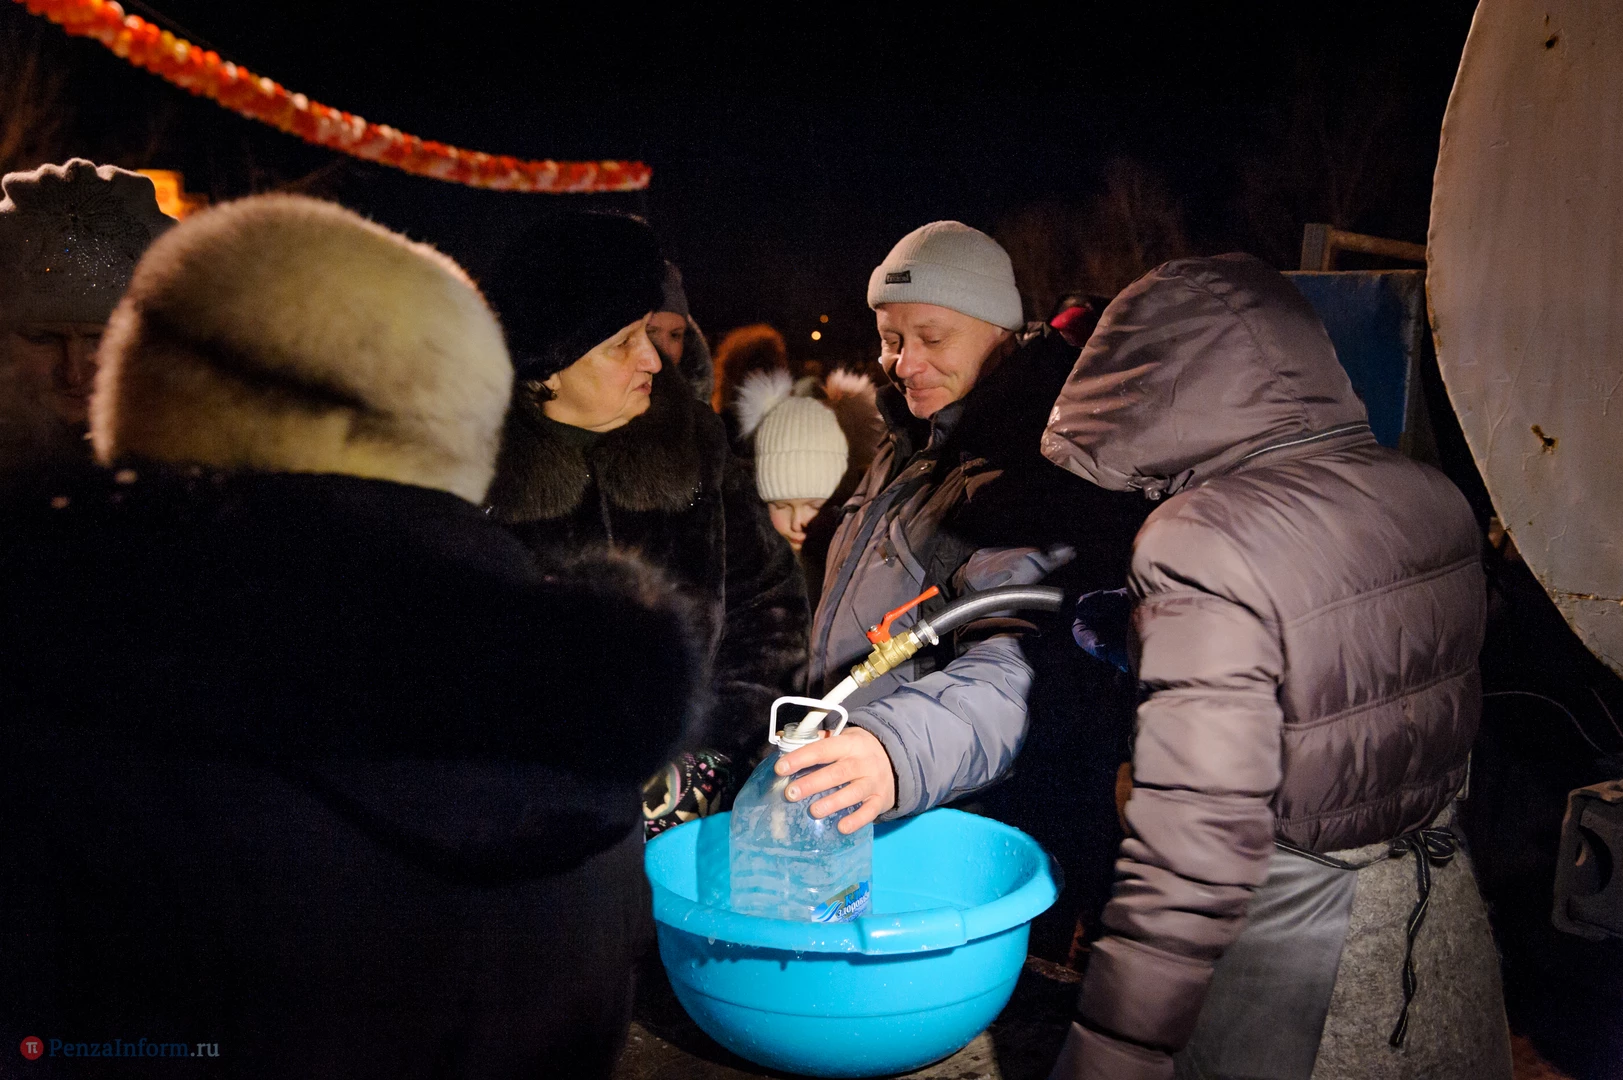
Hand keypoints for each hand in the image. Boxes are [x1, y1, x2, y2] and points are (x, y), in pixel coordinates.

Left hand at [775, 726, 895, 833]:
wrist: (897, 759)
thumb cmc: (859, 751)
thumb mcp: (843, 738)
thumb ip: (817, 740)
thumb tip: (783, 739)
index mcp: (849, 744)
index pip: (822, 749)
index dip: (801, 758)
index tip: (781, 768)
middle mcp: (862, 762)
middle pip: (837, 773)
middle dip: (813, 783)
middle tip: (791, 794)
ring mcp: (873, 782)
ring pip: (853, 792)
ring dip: (833, 803)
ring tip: (814, 811)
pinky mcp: (881, 799)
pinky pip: (869, 811)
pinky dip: (856, 820)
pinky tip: (842, 827)